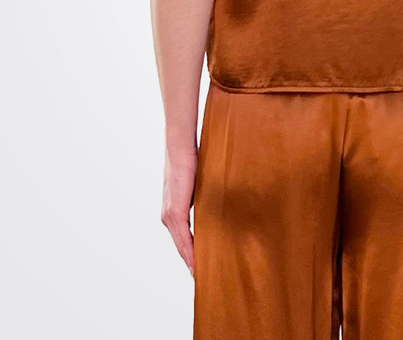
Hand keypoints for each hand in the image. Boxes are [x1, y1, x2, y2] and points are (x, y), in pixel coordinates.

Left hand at [161, 146, 197, 276]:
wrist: (179, 147)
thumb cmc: (190, 161)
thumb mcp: (196, 186)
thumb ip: (200, 200)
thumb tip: (213, 206)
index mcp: (171, 211)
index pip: (181, 239)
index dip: (189, 254)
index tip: (198, 268)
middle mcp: (167, 216)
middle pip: (180, 246)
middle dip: (190, 262)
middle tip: (201, 277)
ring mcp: (169, 215)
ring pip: (181, 245)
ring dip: (190, 261)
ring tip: (200, 275)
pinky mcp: (175, 211)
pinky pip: (184, 237)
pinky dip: (190, 252)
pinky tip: (196, 263)